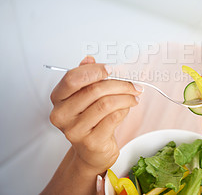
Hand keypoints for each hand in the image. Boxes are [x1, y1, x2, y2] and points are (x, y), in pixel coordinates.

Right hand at [49, 56, 141, 173]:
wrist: (92, 151)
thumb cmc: (90, 120)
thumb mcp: (85, 96)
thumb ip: (86, 76)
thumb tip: (89, 59)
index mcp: (58, 99)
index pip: (72, 78)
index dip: (94, 71)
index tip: (111, 69)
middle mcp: (62, 115)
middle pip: (94, 90)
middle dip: (119, 84)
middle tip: (133, 85)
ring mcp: (75, 130)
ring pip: (106, 104)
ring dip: (125, 97)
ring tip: (134, 96)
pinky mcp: (91, 141)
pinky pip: (113, 118)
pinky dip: (125, 109)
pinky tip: (128, 107)